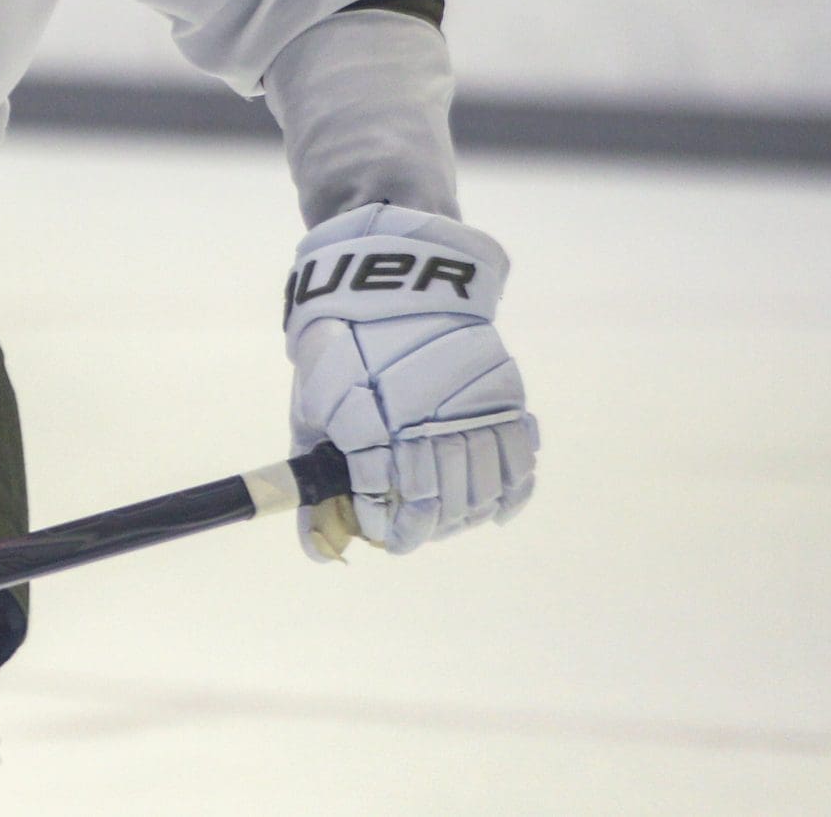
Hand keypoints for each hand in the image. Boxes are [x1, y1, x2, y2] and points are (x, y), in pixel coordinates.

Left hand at [283, 204, 538, 559]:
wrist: (389, 278)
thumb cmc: (340, 348)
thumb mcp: (312, 407)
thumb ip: (314, 478)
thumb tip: (317, 552)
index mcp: (362, 415)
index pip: (381, 496)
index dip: (382, 526)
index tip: (382, 535)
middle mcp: (418, 412)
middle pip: (435, 501)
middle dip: (422, 528)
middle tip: (411, 531)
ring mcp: (464, 402)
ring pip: (478, 487)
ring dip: (462, 516)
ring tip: (445, 519)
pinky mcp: (501, 392)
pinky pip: (518, 458)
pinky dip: (511, 493)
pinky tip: (496, 509)